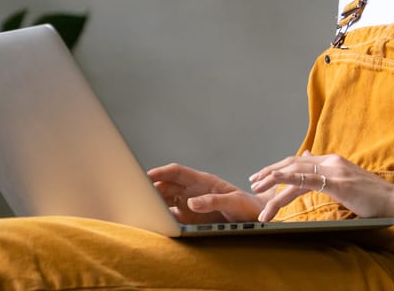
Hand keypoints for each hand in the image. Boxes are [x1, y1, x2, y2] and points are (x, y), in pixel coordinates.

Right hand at [147, 163, 264, 223]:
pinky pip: (172, 215)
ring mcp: (190, 204)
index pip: (177, 172)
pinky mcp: (191, 218)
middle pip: (167, 185)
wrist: (255, 218)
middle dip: (152, 188)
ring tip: (142, 208)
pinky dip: (162, 217)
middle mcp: (193, 191)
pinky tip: (155, 221)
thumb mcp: (234, 202)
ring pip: (166, 200)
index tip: (147, 175)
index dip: (161, 172)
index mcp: (203, 181)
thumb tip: (191, 203)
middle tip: (138, 194)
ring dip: (155, 202)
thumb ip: (214, 201)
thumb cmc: (247, 206)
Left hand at [247, 151, 393, 222]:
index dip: (279, 168)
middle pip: (292, 163)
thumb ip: (330, 177)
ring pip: (295, 171)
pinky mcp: (337, 181)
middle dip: (270, 172)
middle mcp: (331, 161)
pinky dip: (287, 177)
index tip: (263, 177)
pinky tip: (274, 180)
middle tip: (253, 182)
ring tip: (258, 190)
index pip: (299, 161)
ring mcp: (334, 169)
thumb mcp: (348, 183)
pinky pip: (307, 177)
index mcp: (332, 161)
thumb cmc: (374, 197)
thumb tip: (314, 168)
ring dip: (273, 180)